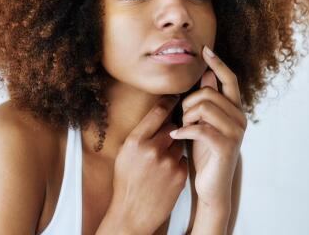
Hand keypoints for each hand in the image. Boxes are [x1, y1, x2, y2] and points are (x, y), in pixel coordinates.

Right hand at [103, 94, 187, 234]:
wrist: (132, 213)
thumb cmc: (126, 182)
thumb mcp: (124, 154)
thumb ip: (140, 135)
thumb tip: (157, 115)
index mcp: (135, 141)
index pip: (157, 112)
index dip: (168, 101)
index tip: (175, 96)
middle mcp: (152, 149)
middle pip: (172, 126)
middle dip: (170, 130)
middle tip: (164, 140)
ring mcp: (168, 162)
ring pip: (179, 143)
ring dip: (174, 148)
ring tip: (161, 163)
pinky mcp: (180, 175)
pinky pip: (183, 159)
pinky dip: (177, 164)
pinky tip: (166, 174)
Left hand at [170, 45, 245, 207]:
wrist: (211, 185)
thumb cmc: (205, 152)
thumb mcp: (204, 122)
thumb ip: (207, 101)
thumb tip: (207, 75)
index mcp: (235, 109)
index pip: (230, 79)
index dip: (218, 63)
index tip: (205, 49)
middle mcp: (240, 118)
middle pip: (208, 93)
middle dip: (188, 103)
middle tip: (181, 118)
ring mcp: (235, 132)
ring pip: (204, 107)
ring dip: (186, 117)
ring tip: (181, 128)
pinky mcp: (226, 147)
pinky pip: (200, 128)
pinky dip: (184, 130)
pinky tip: (175, 135)